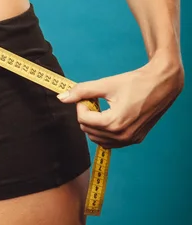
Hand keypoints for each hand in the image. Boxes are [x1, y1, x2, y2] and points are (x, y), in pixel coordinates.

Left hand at [57, 55, 183, 148]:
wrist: (161, 84)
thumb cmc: (135, 82)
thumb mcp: (105, 84)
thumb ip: (81, 91)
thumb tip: (61, 97)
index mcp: (114, 122)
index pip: (84, 119)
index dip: (80, 105)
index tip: (87, 95)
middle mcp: (123, 135)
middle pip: (88, 130)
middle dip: (86, 114)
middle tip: (94, 100)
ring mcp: (130, 139)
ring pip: (98, 139)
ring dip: (93, 124)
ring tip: (102, 108)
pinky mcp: (136, 139)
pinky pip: (111, 142)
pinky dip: (104, 132)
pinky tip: (109, 116)